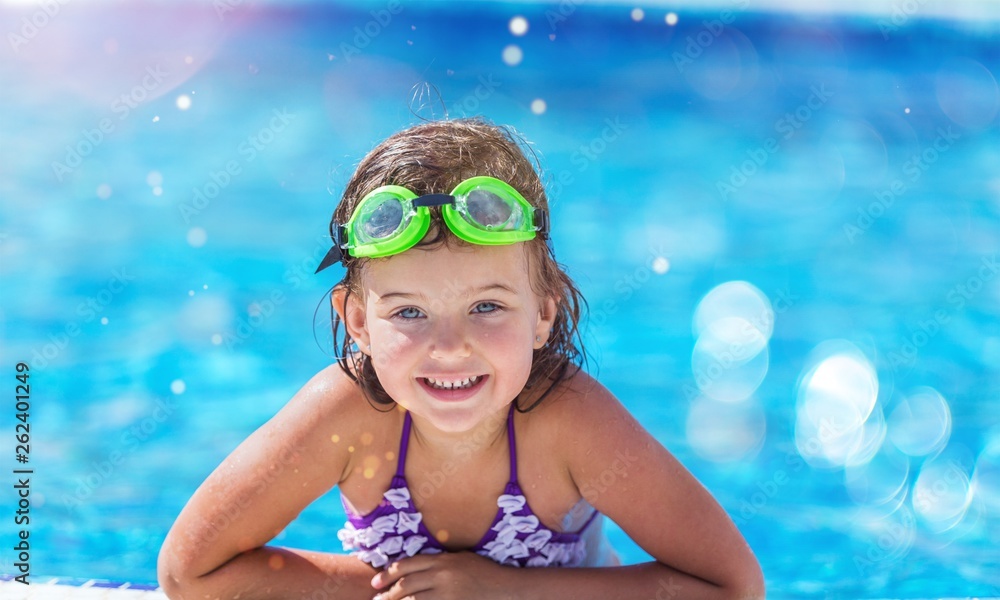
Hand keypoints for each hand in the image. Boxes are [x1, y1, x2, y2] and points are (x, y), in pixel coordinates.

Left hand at [371, 552, 517, 599]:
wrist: (507, 589)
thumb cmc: (485, 572)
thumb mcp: (461, 559)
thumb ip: (440, 561)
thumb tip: (416, 567)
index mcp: (443, 560)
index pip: (408, 565)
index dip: (388, 573)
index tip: (376, 582)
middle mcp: (442, 576)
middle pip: (406, 584)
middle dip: (388, 593)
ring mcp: (447, 594)